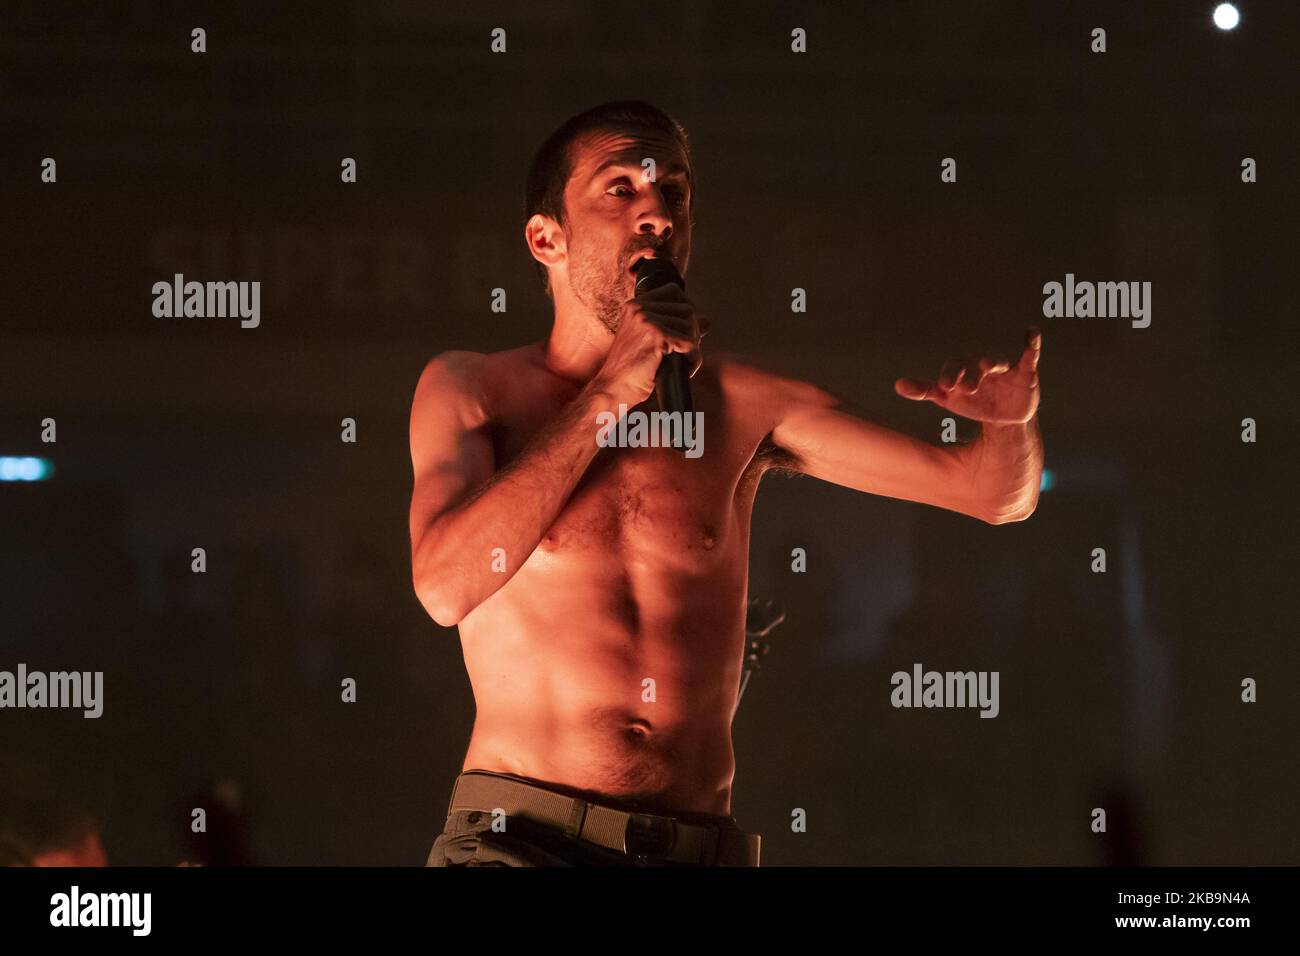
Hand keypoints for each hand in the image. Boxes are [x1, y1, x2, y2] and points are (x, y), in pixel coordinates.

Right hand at [590, 283, 708, 405]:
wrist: (614, 387)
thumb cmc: (631, 368)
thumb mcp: (652, 341)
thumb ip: (676, 326)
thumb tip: (708, 321)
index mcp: (634, 305)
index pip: (673, 291)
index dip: (687, 309)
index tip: (687, 330)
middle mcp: (639, 308)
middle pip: (686, 309)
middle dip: (694, 331)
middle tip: (688, 352)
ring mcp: (647, 320)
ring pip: (690, 325)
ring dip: (694, 347)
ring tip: (686, 362)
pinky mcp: (657, 336)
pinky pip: (689, 343)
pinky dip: (693, 359)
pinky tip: (687, 370)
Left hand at [893, 326, 1041, 423]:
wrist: (1002, 416)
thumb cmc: (972, 402)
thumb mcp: (947, 399)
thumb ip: (925, 390)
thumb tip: (897, 385)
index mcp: (963, 368)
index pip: (953, 367)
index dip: (949, 375)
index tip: (943, 386)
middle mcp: (982, 364)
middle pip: (975, 364)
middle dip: (971, 375)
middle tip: (967, 388)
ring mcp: (1003, 367)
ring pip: (998, 361)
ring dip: (994, 362)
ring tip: (988, 366)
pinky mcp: (1025, 372)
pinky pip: (1029, 354)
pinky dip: (1032, 342)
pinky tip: (1031, 333)